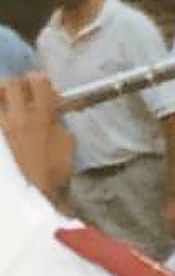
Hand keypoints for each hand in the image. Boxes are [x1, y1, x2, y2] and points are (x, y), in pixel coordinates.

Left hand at [0, 72, 73, 203]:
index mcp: (41, 116)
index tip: (42, 88)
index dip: (40, 80)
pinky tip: (5, 122)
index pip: (38, 81)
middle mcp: (17, 117)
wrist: (32, 194)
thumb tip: (52, 108)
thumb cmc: (55, 170)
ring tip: (7, 107)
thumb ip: (57, 120)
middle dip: (16, 85)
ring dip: (2, 98)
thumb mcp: (67, 141)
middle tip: (21, 94)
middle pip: (10, 83)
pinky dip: (1, 115)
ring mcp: (1, 128)